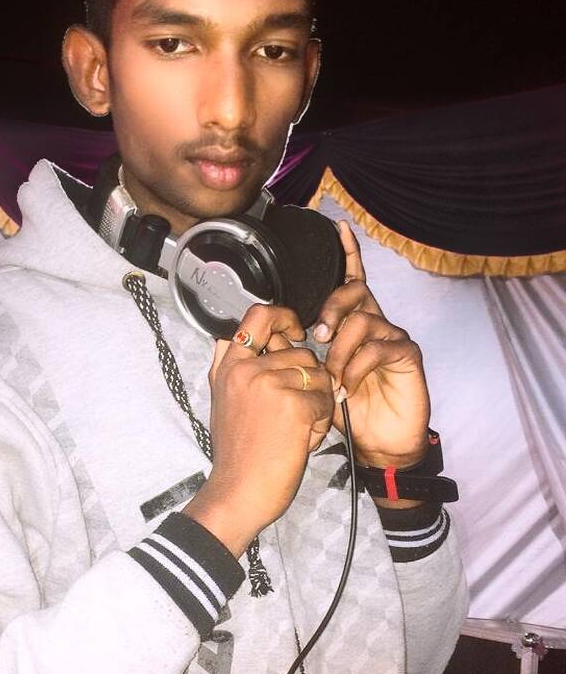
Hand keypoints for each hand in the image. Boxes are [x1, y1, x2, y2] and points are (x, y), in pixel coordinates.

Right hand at [184, 304, 334, 555]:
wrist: (238, 492)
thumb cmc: (236, 455)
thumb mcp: (221, 402)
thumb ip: (229, 368)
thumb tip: (233, 338)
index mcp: (229, 366)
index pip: (259, 315)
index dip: (284, 316)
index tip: (296, 333)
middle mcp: (246, 368)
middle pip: (301, 352)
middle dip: (310, 380)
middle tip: (296, 412)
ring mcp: (269, 384)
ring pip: (319, 376)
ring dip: (317, 403)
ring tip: (298, 429)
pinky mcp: (294, 404)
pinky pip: (326, 399)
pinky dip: (321, 421)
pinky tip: (303, 440)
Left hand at [313, 221, 429, 469]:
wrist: (377, 445)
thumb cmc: (346, 411)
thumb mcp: (312, 380)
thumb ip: (293, 354)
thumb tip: (267, 334)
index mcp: (351, 323)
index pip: (349, 281)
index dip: (347, 254)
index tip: (337, 227)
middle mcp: (374, 323)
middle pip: (354, 292)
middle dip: (332, 307)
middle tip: (317, 335)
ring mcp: (393, 337)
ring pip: (364, 321)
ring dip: (341, 351)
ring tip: (333, 379)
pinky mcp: (407, 355)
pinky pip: (380, 347)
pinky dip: (357, 368)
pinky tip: (348, 388)